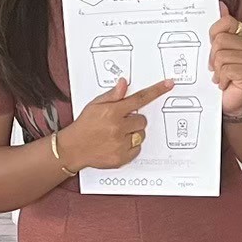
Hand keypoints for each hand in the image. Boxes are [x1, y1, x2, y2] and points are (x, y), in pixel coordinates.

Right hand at [59, 77, 173, 170]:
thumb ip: (112, 95)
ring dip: (132, 134)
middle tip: (120, 123)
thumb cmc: (84, 126)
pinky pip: (137, 150)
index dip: (156, 90)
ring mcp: (120, 144)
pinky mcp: (121, 158)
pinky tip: (116, 145)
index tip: (168, 84)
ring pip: (140, 136)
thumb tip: (124, 83)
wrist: (73, 148)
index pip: (139, 99)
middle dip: (134, 120)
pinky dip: (130, 148)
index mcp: (112, 112)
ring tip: (116, 135)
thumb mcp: (95, 105)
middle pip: (142, 120)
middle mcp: (118, 128)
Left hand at [208, 9, 241, 116]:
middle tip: (217, 66)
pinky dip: (221, 79)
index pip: (227, 22)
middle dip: (213, 56)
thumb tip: (221, 6)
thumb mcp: (219, 50)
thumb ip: (221, 28)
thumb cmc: (227, 77)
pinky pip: (226, 69)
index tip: (213, 45)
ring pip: (221, 56)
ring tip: (222, 76)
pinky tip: (225, 82)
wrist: (233, 101)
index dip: (215, 33)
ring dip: (217, 70)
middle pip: (220, 40)